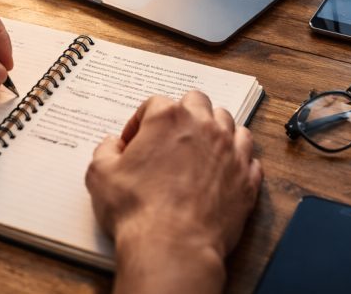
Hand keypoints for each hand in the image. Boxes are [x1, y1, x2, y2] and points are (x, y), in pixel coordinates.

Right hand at [86, 91, 261, 293]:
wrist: (173, 247)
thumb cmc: (137, 210)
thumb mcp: (101, 175)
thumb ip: (105, 151)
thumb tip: (112, 145)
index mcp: (168, 119)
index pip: (155, 104)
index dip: (140, 122)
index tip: (134, 142)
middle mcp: (204, 127)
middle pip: (198, 103)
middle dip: (183, 115)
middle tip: (170, 138)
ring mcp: (230, 151)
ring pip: (230, 124)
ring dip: (215, 132)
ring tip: (200, 152)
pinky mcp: (246, 179)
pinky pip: (250, 158)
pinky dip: (237, 161)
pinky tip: (223, 174)